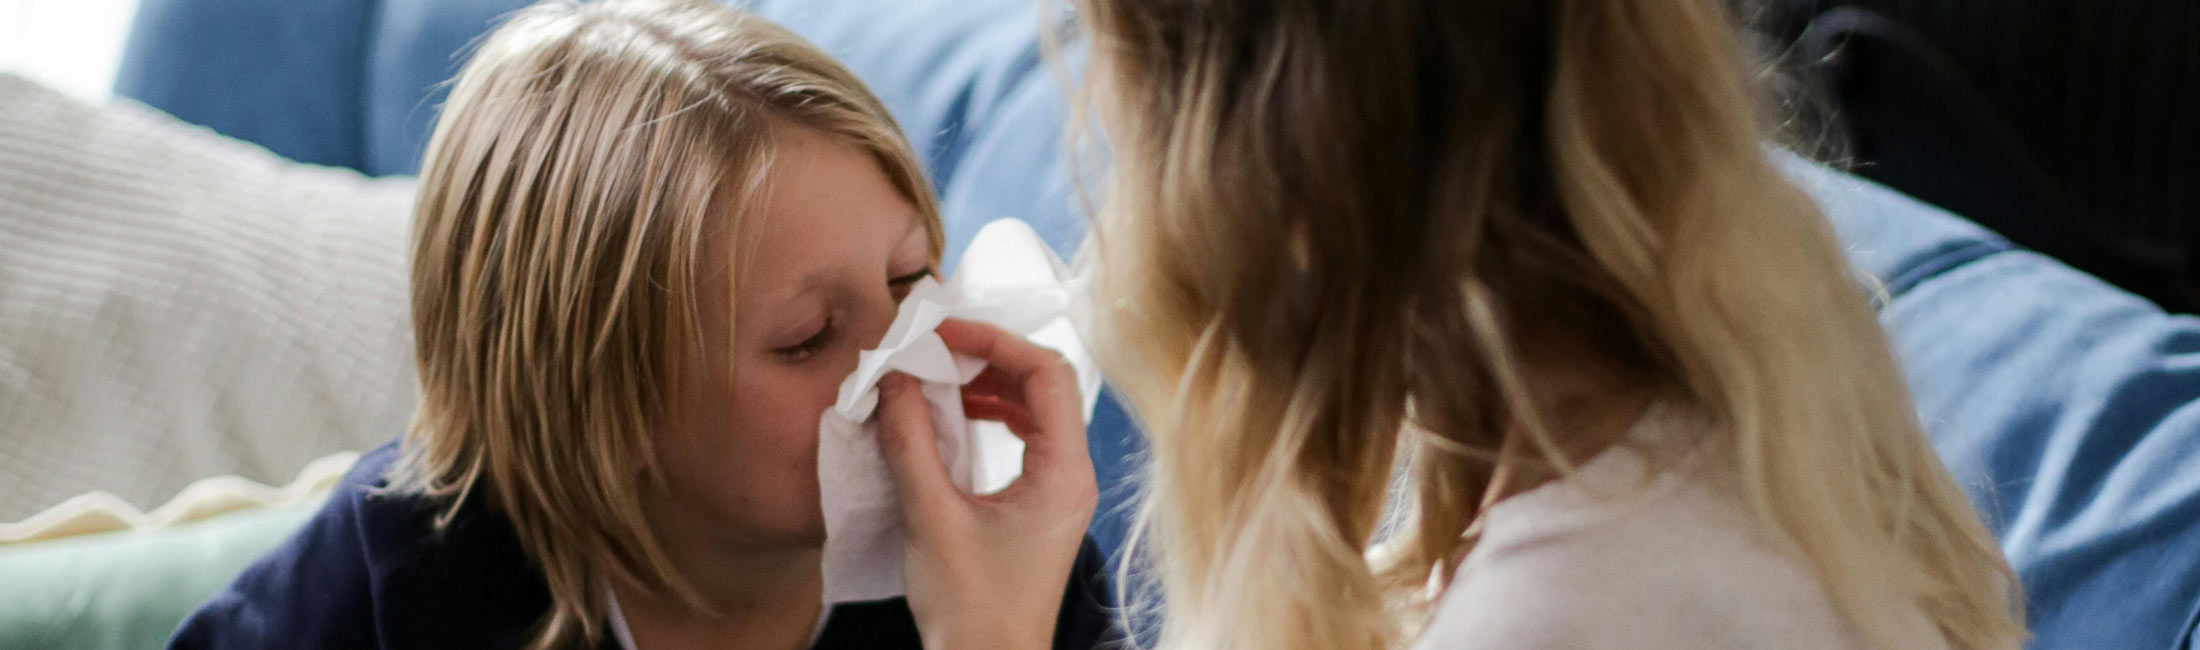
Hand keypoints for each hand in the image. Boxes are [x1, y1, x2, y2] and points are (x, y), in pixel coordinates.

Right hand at [875, 318, 1098, 649]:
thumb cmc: (970, 607)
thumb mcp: (929, 517)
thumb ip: (910, 442)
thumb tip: (894, 379)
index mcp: (1064, 472)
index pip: (1047, 373)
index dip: (996, 341)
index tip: (944, 334)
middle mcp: (1073, 474)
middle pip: (1045, 383)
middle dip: (990, 358)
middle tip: (936, 350)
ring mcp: (1060, 489)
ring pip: (1036, 408)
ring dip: (987, 386)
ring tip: (937, 380)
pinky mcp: (1041, 504)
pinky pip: (1025, 437)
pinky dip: (989, 415)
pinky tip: (951, 418)